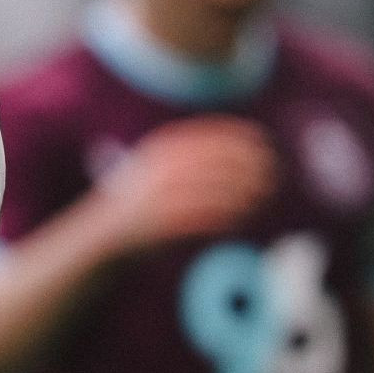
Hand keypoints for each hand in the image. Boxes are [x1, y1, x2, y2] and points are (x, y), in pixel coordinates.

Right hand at [91, 116, 277, 254]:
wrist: (102, 237)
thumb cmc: (139, 205)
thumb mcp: (155, 171)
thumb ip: (185, 159)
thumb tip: (234, 152)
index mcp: (155, 153)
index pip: (202, 136)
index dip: (234, 135)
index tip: (261, 138)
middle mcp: (155, 170)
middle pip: (211, 161)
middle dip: (245, 163)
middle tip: (272, 168)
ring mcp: (156, 197)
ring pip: (210, 189)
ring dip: (241, 191)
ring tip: (262, 193)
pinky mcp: (159, 224)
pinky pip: (200, 218)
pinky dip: (225, 215)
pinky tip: (242, 215)